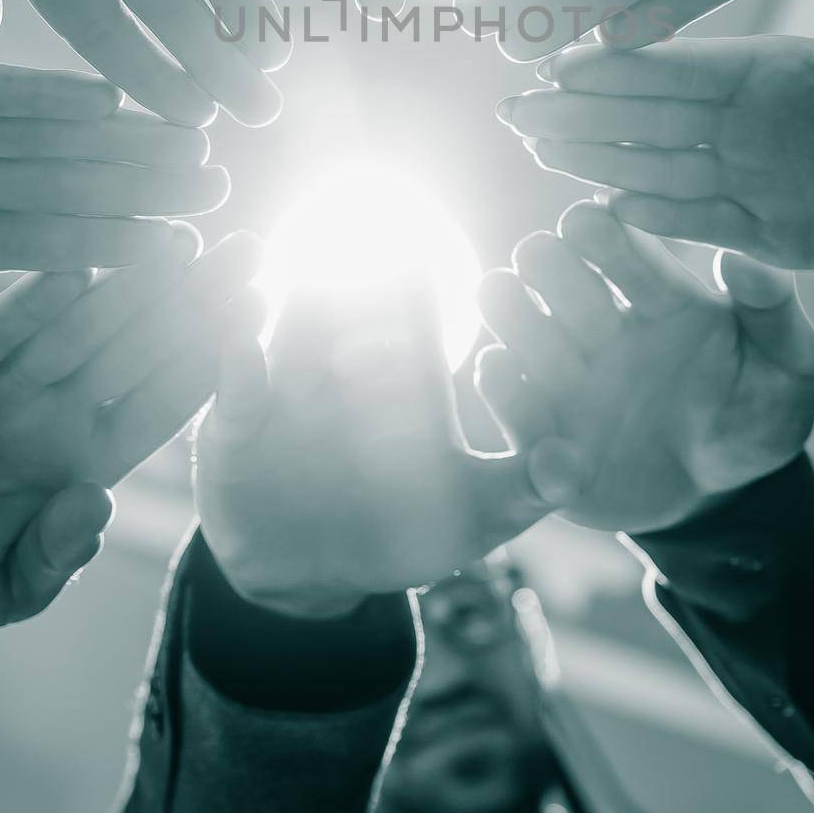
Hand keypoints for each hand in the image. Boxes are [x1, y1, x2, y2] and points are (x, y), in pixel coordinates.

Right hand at [194, 265, 545, 619]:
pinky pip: (237, 388)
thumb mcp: (469, 514)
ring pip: (290, 334)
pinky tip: (242, 340)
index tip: (423, 255)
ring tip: (296, 266)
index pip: (415, 324)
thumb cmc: (400, 529)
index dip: (418, 292)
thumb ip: (522, 487)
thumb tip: (576, 468)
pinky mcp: (238, 426)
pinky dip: (238, 362)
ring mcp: (290, 392)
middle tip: (362, 241)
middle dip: (357, 287)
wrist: (305, 571)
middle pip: (349, 316)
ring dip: (294, 302)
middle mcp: (345, 369)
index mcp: (405, 378)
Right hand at [476, 203, 813, 533]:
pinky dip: (508, 400)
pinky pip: (506, 407)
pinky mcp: (541, 433)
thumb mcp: (783, 365)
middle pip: (544, 262)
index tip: (592, 222)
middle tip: (558, 277)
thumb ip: (771, 310)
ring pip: (508, 318)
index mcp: (654, 289)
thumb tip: (741, 255)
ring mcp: (562, 372)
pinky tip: (536, 422)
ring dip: (511, 318)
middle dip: (547, 263)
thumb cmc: (754, 412)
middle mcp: (595, 318)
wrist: (724, 497)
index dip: (597, 225)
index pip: (611, 234)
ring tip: (532, 344)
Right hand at [498, 37, 813, 272]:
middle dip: (579, 109)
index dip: (618, 66)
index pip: (678, 68)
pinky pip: (692, 220)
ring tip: (535, 145)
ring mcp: (741, 173)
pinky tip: (600, 208)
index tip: (558, 63)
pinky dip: (651, 215)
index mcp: (767, 74)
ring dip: (595, 157)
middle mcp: (739, 121)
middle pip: (646, 114)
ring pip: (653, 164)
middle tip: (515, 106)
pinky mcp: (755, 227)